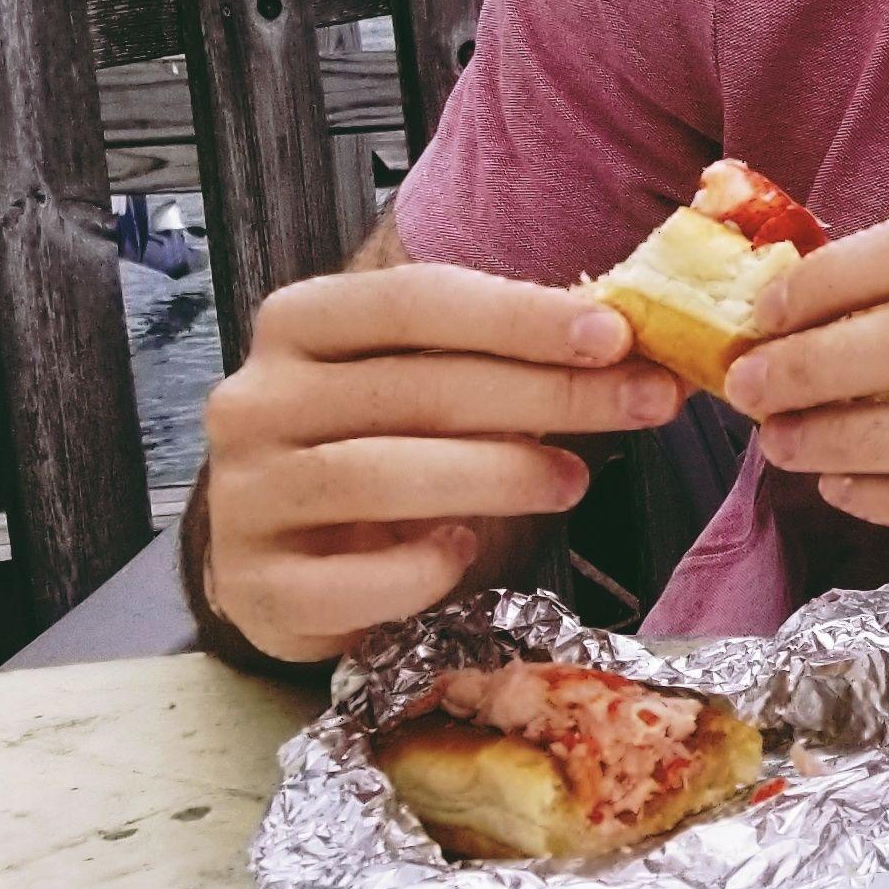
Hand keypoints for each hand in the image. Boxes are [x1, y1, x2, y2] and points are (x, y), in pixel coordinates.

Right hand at [198, 263, 680, 662]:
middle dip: (548, 394)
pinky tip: (463, 554)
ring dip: (498, 476)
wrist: (289, 553)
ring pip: (378, 476)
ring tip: (575, 481)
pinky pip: (345, 581)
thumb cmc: (384, 445)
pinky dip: (417, 570)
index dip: (520, 316)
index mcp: (299, 323)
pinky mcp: (254, 588)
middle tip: (645, 403)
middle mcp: (255, 401)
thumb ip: (506, 356)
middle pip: (414, 388)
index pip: (414, 300)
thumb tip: (639, 351)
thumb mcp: (432, 381)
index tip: (616, 334)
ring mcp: (244, 496)